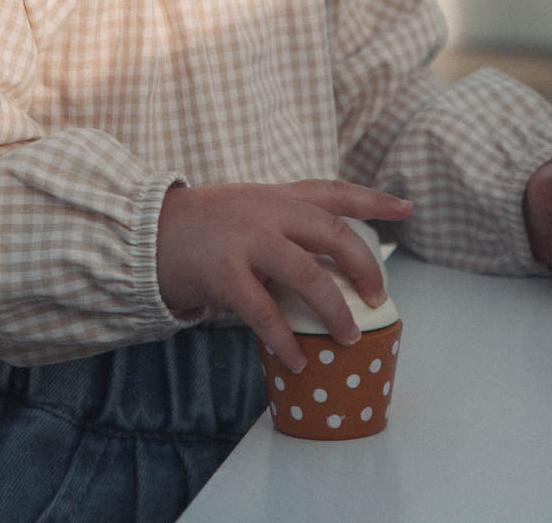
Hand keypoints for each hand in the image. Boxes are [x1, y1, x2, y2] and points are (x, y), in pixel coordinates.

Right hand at [156, 178, 411, 373]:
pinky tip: (296, 360)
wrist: (146, 231)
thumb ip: (284, 225)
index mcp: (276, 195)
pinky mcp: (224, 272)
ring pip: (307, 274)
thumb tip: (328, 264)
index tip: (405, 209)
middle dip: (364, 265)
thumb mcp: (247, 209)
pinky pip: (264, 312)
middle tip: (377, 295)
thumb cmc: (205, 227)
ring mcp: (246, 239)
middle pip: (332, 233)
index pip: (333, 191)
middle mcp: (266, 210)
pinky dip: (284, 340)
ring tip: (348, 336)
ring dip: (333, 310)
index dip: (372, 200)